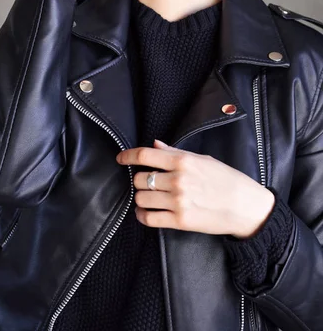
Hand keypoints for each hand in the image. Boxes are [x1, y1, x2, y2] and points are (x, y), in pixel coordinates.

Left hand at [116, 139, 275, 237]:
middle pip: (140, 178)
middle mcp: (178, 180)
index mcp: (183, 161)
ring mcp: (178, 201)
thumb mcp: (203, 159)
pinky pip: (149, 218)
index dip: (128, 156)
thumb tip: (155, 144)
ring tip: (146, 197)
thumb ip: (175, 153)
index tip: (121, 158)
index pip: (145, 155)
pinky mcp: (180, 221)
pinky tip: (144, 212)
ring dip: (140, 197)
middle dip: (138, 179)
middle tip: (144, 181)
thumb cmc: (227, 180)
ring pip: (141, 198)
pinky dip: (142, 215)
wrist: (246, 207)